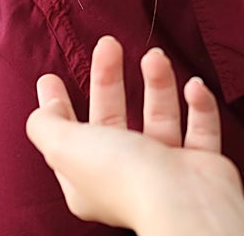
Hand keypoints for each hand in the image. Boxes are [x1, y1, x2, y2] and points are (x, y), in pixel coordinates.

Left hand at [25, 37, 243, 235]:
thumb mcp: (67, 147)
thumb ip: (47, 126)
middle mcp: (125, 174)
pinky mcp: (200, 162)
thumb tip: (42, 109)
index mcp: (88, 178)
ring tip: (155, 55)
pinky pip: (200, 126)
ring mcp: (165, 167)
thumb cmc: (123, 176)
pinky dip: (198, 105)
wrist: (184, 200)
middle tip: (108, 44)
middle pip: (113, 117)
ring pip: (159, 116)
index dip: (58, 105)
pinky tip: (193, 85)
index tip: (50, 76)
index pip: (68, 135)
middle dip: (109, 79)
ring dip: (158, 83)